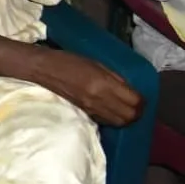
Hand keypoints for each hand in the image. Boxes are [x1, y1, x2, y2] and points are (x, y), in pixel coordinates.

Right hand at [0, 40, 143, 126]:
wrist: (42, 70)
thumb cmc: (68, 61)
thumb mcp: (95, 63)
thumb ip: (115, 77)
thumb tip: (130, 90)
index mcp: (103, 84)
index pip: (134, 101)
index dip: (142, 101)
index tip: (141, 98)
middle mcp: (99, 99)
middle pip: (129, 116)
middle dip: (137, 113)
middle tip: (136, 105)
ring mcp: (91, 109)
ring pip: (119, 122)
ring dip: (126, 118)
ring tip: (125, 109)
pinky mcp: (85, 114)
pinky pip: (106, 121)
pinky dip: (113, 118)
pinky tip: (110, 110)